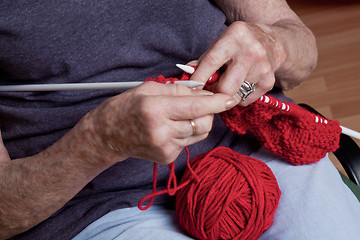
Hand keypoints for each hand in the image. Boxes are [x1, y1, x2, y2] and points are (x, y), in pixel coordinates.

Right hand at [84, 81, 236, 164]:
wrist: (108, 135)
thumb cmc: (127, 107)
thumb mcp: (150, 89)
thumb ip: (179, 90)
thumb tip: (204, 91)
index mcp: (157, 109)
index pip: (197, 106)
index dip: (217, 102)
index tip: (231, 98)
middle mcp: (163, 131)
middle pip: (204, 123)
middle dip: (209, 111)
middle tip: (200, 103)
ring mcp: (165, 148)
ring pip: (200, 133)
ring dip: (198, 121)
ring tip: (181, 114)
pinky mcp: (167, 158)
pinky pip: (189, 142)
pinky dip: (187, 132)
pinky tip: (171, 127)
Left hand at [190, 21, 285, 105]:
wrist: (274, 43)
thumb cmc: (240, 43)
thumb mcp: (221, 42)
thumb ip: (204, 59)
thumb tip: (187, 75)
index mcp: (234, 38)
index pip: (212, 62)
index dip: (199, 78)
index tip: (191, 89)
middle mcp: (250, 52)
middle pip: (225, 87)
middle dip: (213, 93)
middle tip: (209, 91)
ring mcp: (262, 68)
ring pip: (235, 96)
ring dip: (225, 97)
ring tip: (223, 88)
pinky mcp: (268, 82)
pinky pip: (246, 100)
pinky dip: (238, 98)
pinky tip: (239, 86)